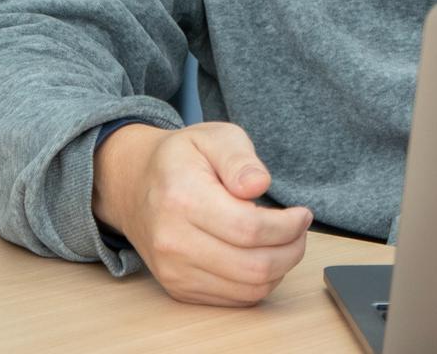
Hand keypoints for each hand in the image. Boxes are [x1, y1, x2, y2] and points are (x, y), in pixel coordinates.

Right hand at [91, 121, 313, 305]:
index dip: (288, 226)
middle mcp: (173, 241)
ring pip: (248, 288)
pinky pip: (234, 299)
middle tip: (300, 229)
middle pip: (253, 266)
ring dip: (280, 268)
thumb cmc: (180, 159)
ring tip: (286, 241)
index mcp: (182, 198)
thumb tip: (259, 185)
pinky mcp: (178, 289)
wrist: (133, 186)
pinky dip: (259, 282)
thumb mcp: (213, 137)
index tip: (303, 213)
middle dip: (292, 249)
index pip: (249, 228)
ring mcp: (173, 271)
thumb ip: (239, 159)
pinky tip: (262, 255)